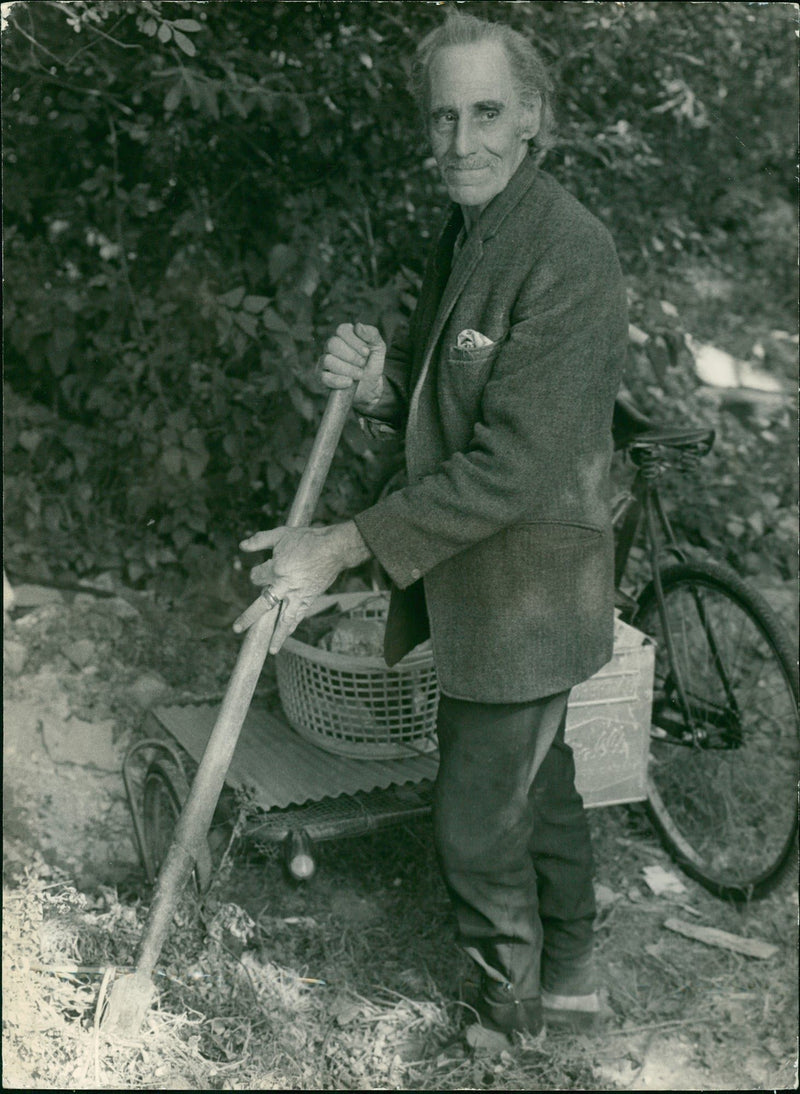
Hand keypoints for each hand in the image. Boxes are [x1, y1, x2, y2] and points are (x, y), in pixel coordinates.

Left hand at [233, 522, 370, 651]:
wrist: (335, 548)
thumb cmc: (307, 539)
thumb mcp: (281, 534)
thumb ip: (260, 540)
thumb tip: (242, 546)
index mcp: (276, 569)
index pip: (257, 577)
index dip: (256, 575)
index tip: (259, 573)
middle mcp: (285, 586)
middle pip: (263, 605)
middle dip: (249, 617)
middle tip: (236, 628)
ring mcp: (298, 595)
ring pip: (285, 619)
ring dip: (277, 635)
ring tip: (271, 649)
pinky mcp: (310, 599)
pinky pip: (299, 616)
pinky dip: (292, 627)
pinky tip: (286, 635)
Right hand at [318, 322, 385, 411]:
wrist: (370, 386)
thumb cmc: (372, 364)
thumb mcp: (378, 347)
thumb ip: (372, 334)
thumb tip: (358, 326)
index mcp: (344, 335)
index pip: (342, 330)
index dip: (355, 341)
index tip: (366, 353)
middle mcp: (331, 346)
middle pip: (332, 344)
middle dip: (351, 356)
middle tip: (363, 364)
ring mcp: (325, 361)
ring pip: (328, 360)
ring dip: (347, 369)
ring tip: (359, 375)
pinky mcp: (322, 377)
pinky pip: (323, 377)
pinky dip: (338, 380)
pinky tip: (349, 382)